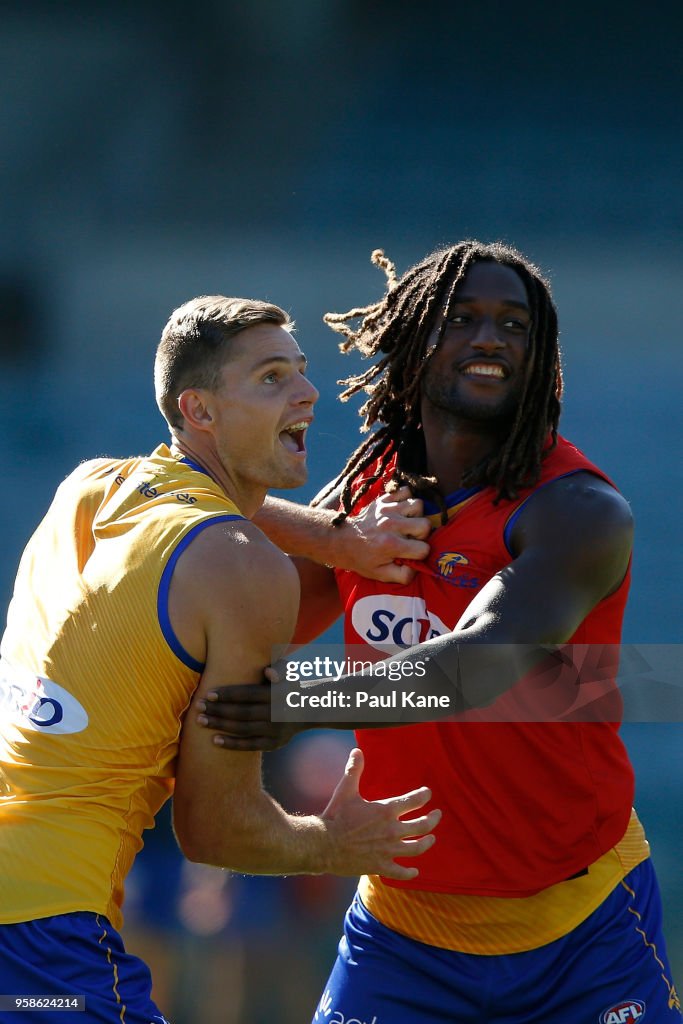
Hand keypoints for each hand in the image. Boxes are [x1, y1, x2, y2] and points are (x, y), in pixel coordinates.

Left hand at [197, 668, 297, 751]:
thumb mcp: (289, 673)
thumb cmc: (289, 686)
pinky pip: (250, 746)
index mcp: (277, 695)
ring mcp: (275, 730)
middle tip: (198, 707)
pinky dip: (232, 744)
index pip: (248, 694)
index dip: (227, 695)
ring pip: (243, 729)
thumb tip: (269, 673)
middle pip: (242, 713)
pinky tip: (214, 740)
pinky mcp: (274, 743)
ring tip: (200, 721)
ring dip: (220, 725)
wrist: (310, 709)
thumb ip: (278, 669)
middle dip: (218, 710)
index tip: (208, 694)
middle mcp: (276, 714)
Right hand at [321, 747, 440, 879]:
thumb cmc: (335, 815)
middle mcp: (391, 831)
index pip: (414, 800)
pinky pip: (400, 872)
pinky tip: (415, 872)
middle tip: (437, 815)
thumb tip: (357, 751)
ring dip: (427, 842)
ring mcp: (387, 850)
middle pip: (422, 826)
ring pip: (416, 848)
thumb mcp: (346, 790)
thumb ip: (354, 770)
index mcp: (385, 811)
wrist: (323, 844)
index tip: (427, 793)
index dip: (424, 795)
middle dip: (433, 819)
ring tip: (432, 839)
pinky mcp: (380, 866)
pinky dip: (410, 873)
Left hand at [339, 485, 430, 583]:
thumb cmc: (362, 559)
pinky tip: (401, 510)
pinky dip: (406, 499)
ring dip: (416, 515)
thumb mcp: (381, 574)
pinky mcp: (383, 500)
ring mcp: (387, 509)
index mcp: (391, 545)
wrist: (342, 540)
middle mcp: (391, 525)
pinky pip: (405, 491)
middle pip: (425, 524)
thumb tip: (418, 567)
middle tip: (411, 537)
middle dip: (422, 533)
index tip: (411, 553)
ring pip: (418, 504)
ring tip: (407, 523)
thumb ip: (403, 575)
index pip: (423, 548)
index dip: (420, 553)